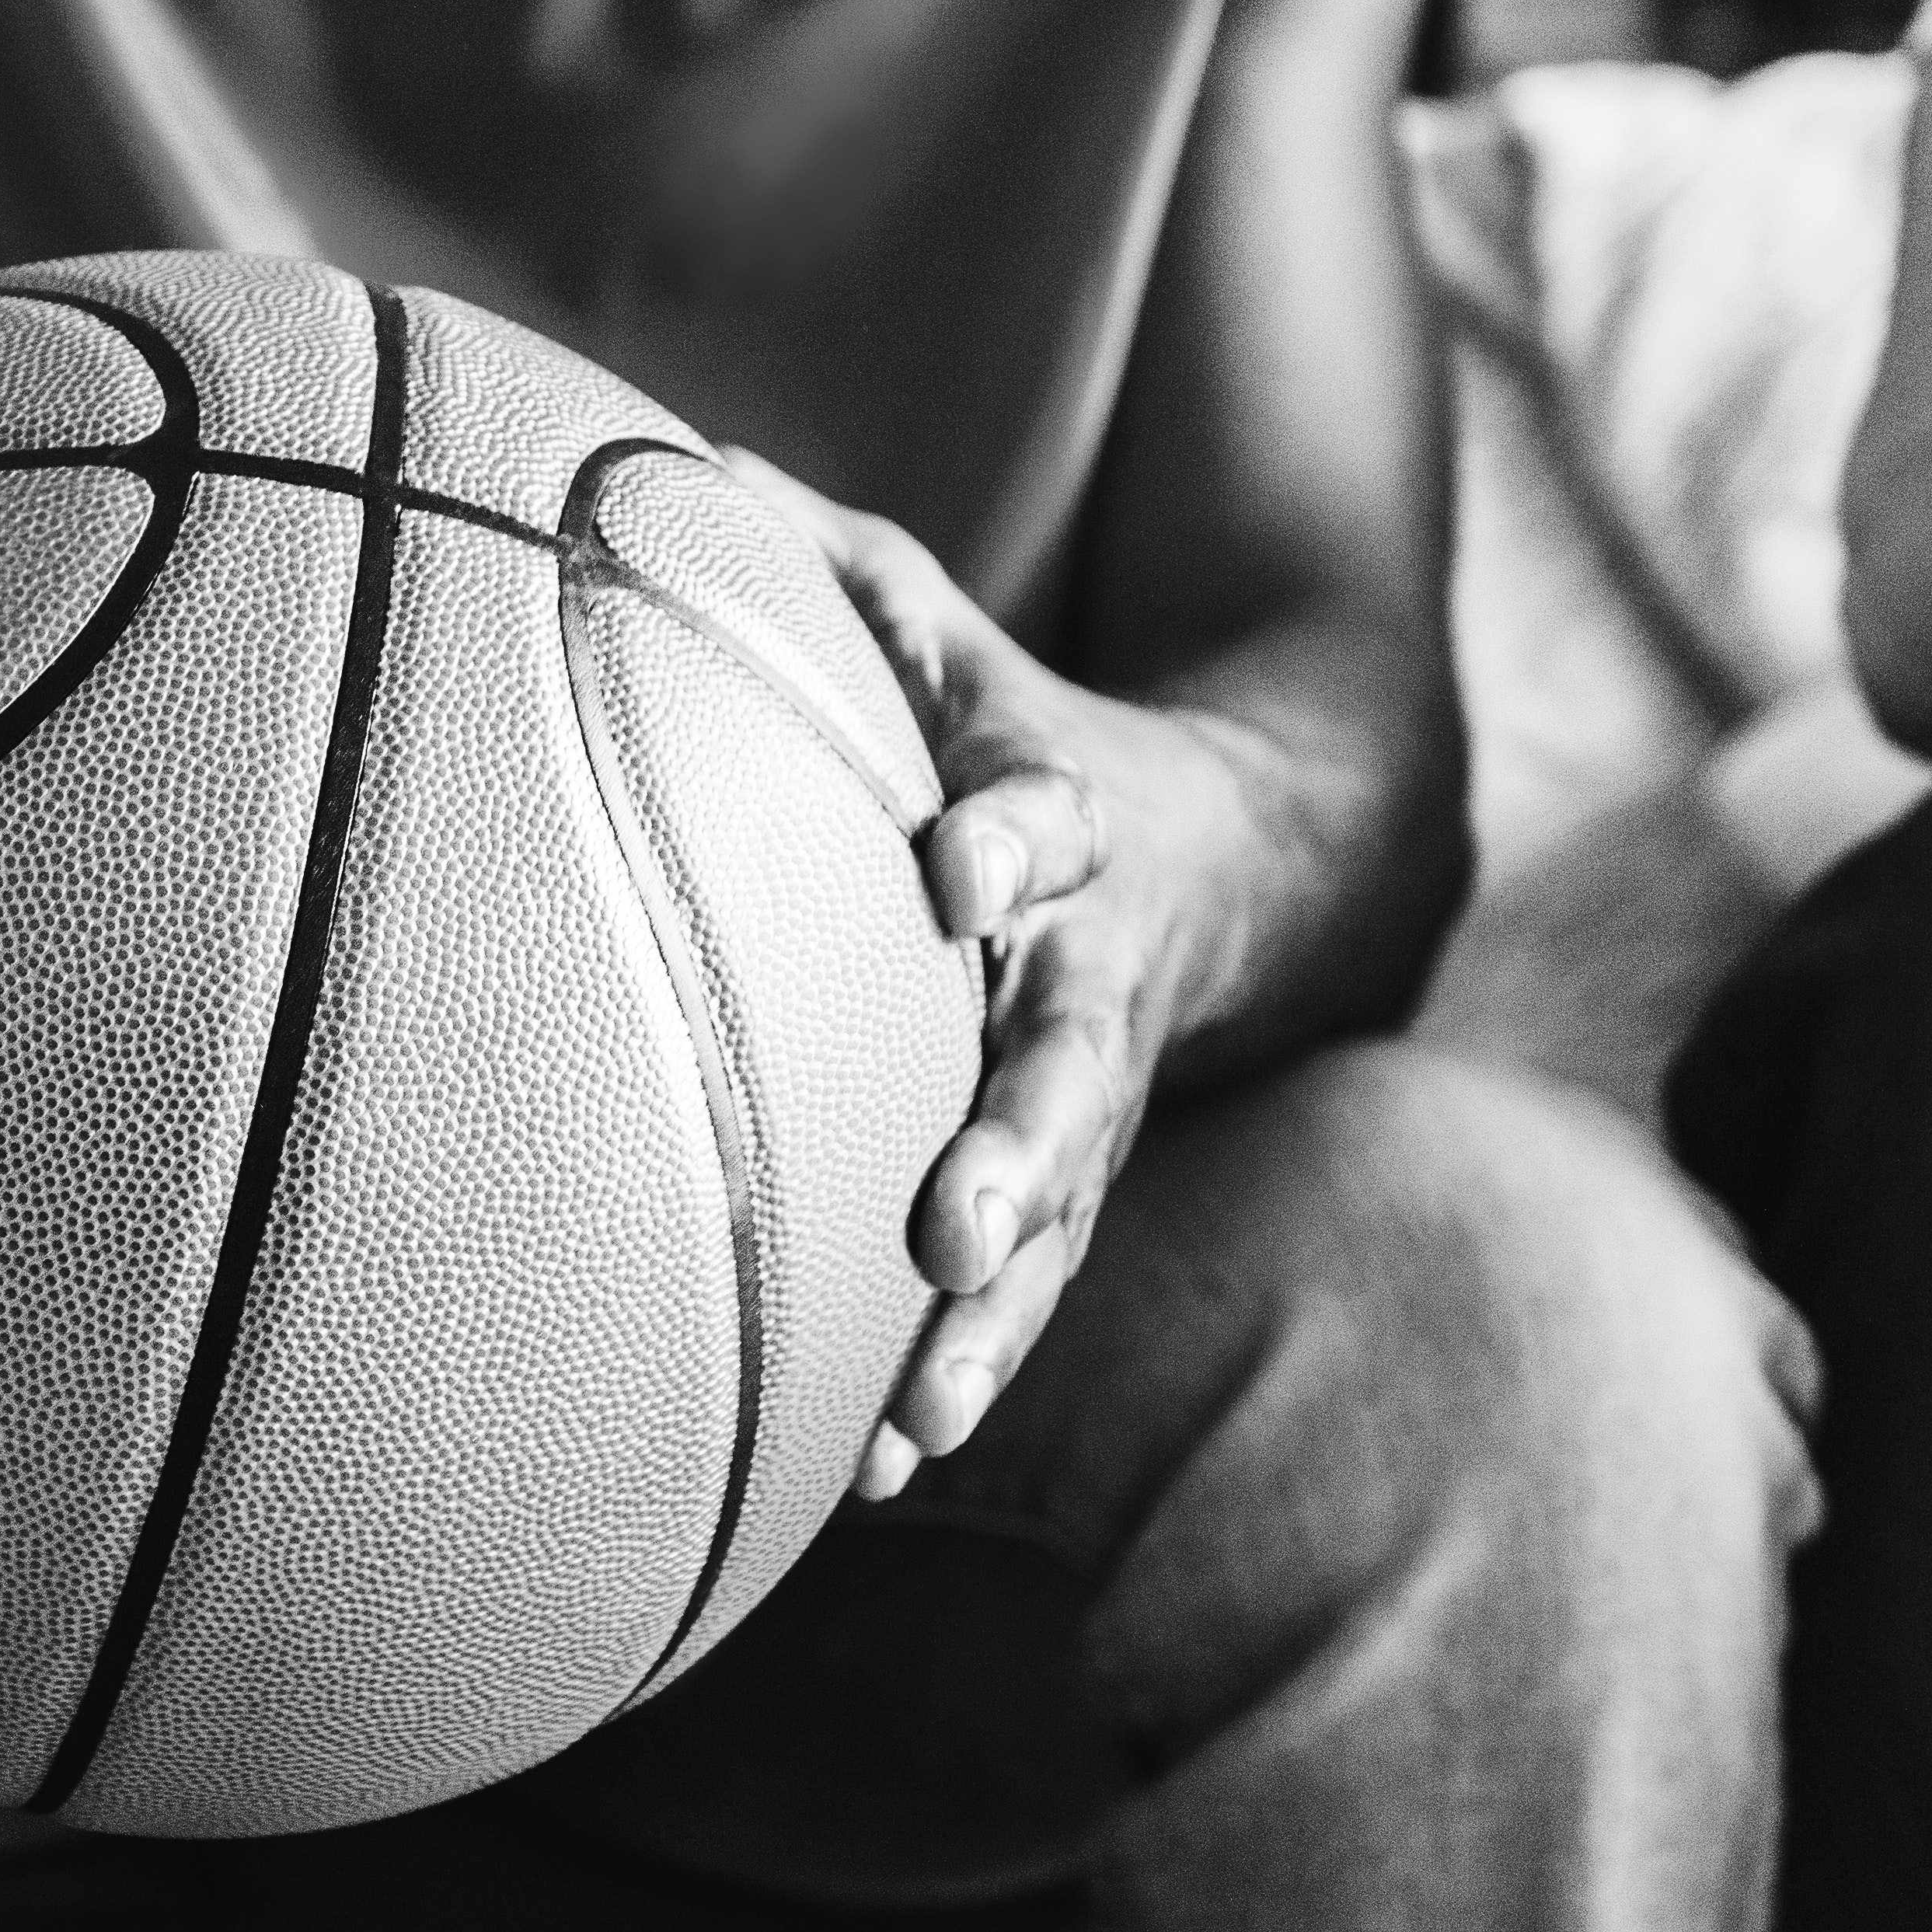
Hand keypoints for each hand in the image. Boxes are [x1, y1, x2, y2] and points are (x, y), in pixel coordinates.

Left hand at [726, 455, 1196, 1502]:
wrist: (1251, 855)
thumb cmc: (1023, 737)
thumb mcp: (951, 638)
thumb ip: (840, 572)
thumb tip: (680, 463)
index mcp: (1059, 825)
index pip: (1042, 816)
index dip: (1007, 835)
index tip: (959, 865)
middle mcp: (1086, 981)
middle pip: (1069, 1066)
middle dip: (1022, 1144)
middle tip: (957, 1216)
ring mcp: (1092, 1104)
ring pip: (1060, 1219)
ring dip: (994, 1318)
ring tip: (922, 1414)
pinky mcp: (1076, 1189)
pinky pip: (1024, 1294)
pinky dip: (962, 1372)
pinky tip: (878, 1469)